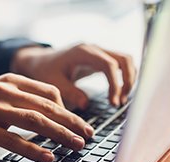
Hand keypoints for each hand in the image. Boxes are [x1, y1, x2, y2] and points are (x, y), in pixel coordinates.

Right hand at [0, 74, 93, 161]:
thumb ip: (16, 97)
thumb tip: (43, 111)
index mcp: (9, 80)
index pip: (48, 92)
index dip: (67, 108)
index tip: (78, 122)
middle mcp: (4, 91)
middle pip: (47, 107)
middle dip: (72, 122)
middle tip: (88, 134)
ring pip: (35, 121)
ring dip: (59, 134)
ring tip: (76, 145)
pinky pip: (14, 140)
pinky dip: (33, 150)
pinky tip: (47, 157)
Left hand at [12, 44, 136, 108]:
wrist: (41, 61)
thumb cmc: (45, 71)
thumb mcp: (53, 82)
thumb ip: (69, 92)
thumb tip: (85, 105)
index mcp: (83, 52)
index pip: (109, 64)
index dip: (115, 84)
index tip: (113, 102)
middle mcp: (94, 49)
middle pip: (124, 59)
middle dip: (127, 81)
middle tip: (120, 102)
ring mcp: (99, 52)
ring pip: (126, 60)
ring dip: (129, 79)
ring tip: (120, 100)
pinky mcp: (100, 58)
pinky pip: (120, 64)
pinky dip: (124, 78)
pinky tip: (118, 94)